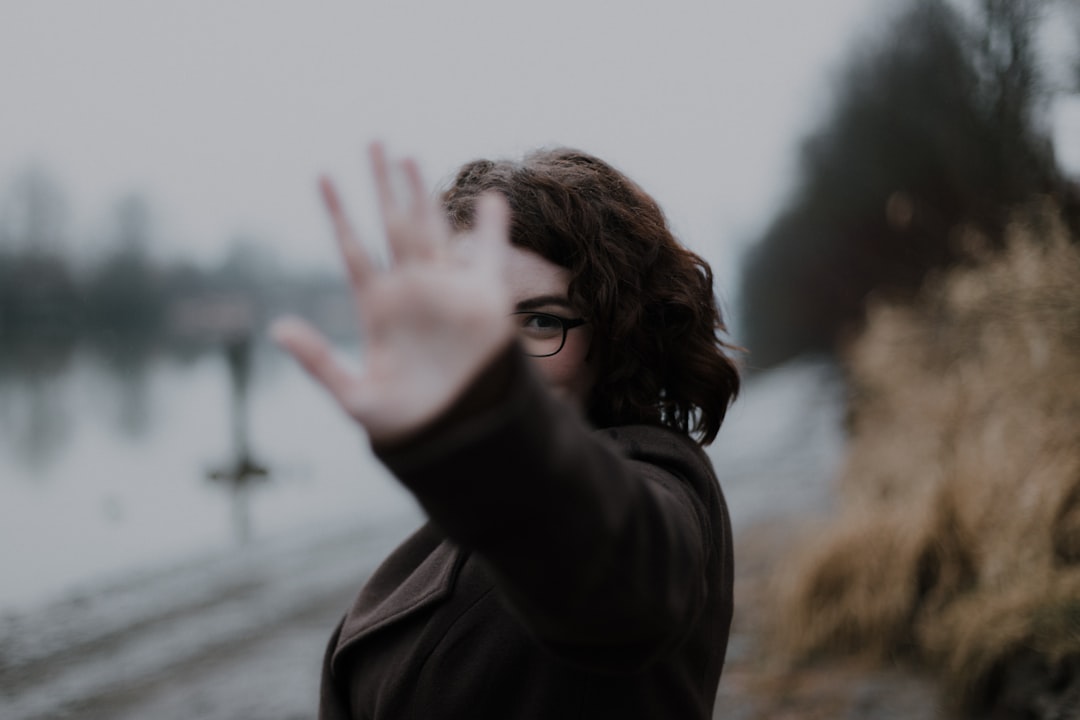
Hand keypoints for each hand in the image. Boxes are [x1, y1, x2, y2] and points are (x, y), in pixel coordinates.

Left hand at [272, 143, 514, 444]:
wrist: (459, 439)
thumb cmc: (406, 425)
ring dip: (423, 193)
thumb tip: (277, 328)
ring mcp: (447, 292)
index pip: (354, 248)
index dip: (339, 213)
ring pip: (432, 229)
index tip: (323, 176)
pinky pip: (488, 256)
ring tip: (409, 157)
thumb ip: (319, 362)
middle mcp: (411, 291)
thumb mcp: (355, 398)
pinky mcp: (485, 302)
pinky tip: (490, 200)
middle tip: (373, 141)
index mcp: (378, 307)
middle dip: (382, 184)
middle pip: (393, 224)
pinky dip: (491, 228)